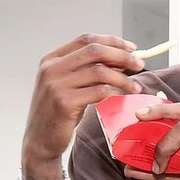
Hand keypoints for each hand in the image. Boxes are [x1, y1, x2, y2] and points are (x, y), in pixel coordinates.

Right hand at [23, 33, 144, 165]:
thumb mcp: (70, 87)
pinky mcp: (64, 103)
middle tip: (139, 64)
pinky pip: (98, 92)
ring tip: (136, 87)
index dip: (112, 41)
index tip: (132, 48)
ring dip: (123, 78)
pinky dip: (115, 92)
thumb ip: (89, 72)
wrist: (40, 140)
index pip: (86, 40)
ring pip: (99, 72)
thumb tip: (121, 61)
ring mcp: (56, 85)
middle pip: (94, 51)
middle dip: (121, 56)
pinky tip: (123, 97)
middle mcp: (51, 68)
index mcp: (52, 59)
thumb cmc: (59, 113)